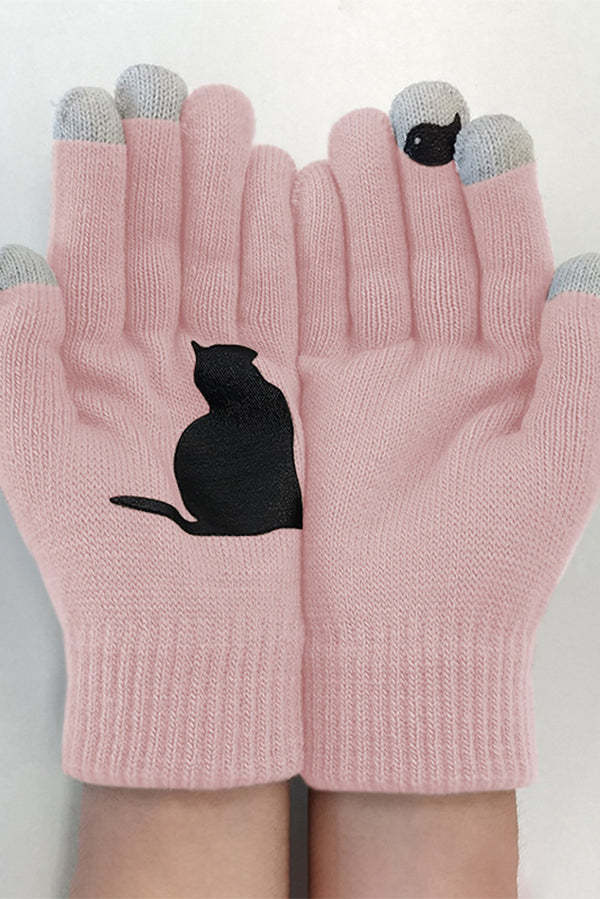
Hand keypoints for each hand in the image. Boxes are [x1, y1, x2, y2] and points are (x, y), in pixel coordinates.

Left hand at [0, 65, 302, 788]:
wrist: (195, 642)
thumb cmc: (111, 569)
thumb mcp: (35, 469)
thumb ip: (18, 369)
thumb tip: (22, 270)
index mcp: (88, 368)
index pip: (94, 253)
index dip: (97, 179)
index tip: (102, 105)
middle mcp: (153, 359)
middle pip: (163, 242)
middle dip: (169, 165)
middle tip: (176, 87)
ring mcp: (219, 373)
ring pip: (226, 264)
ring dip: (229, 194)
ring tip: (233, 120)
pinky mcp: (276, 398)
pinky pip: (284, 312)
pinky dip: (289, 257)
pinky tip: (290, 195)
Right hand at [295, 80, 599, 792]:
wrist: (401, 642)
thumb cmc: (489, 570)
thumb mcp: (560, 468)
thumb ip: (582, 373)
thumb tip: (585, 274)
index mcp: (518, 373)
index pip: (509, 264)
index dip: (497, 199)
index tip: (482, 137)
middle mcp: (451, 363)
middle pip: (432, 252)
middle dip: (418, 185)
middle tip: (402, 118)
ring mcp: (384, 375)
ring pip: (370, 271)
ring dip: (358, 207)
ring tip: (345, 144)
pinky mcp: (325, 396)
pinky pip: (315, 314)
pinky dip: (306, 260)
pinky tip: (300, 205)